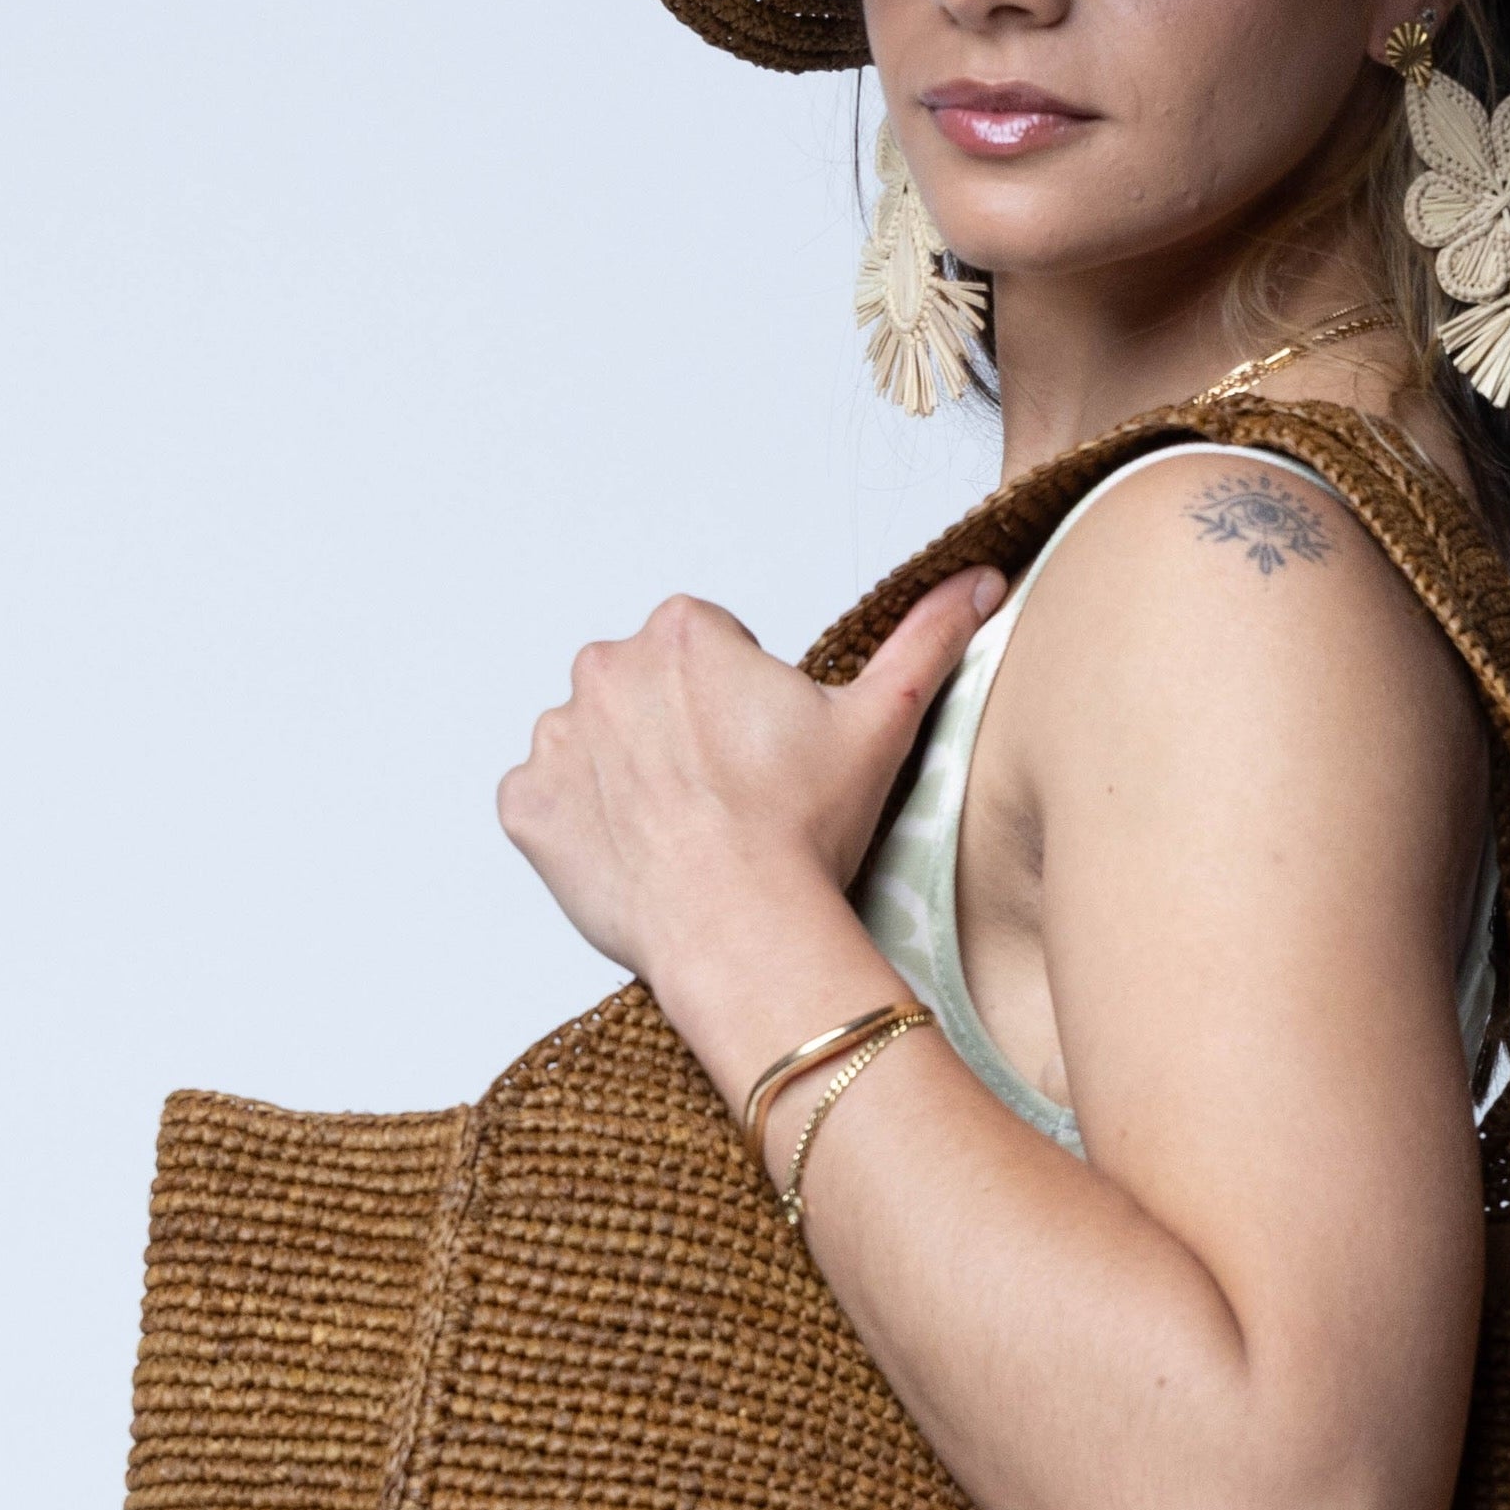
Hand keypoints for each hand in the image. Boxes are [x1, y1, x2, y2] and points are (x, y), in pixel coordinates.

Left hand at [497, 565, 1003, 1015]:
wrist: (739, 927)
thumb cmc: (803, 832)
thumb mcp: (881, 723)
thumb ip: (928, 639)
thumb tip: (983, 581)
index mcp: (684, 633)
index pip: (708, 650)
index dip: (743, 707)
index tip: (764, 757)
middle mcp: (605, 668)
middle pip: (646, 691)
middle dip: (679, 733)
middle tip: (730, 800)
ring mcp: (559, 739)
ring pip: (598, 745)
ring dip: (630, 777)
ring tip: (685, 832)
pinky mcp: (526, 805)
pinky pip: (548, 802)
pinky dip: (582, 826)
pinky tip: (637, 856)